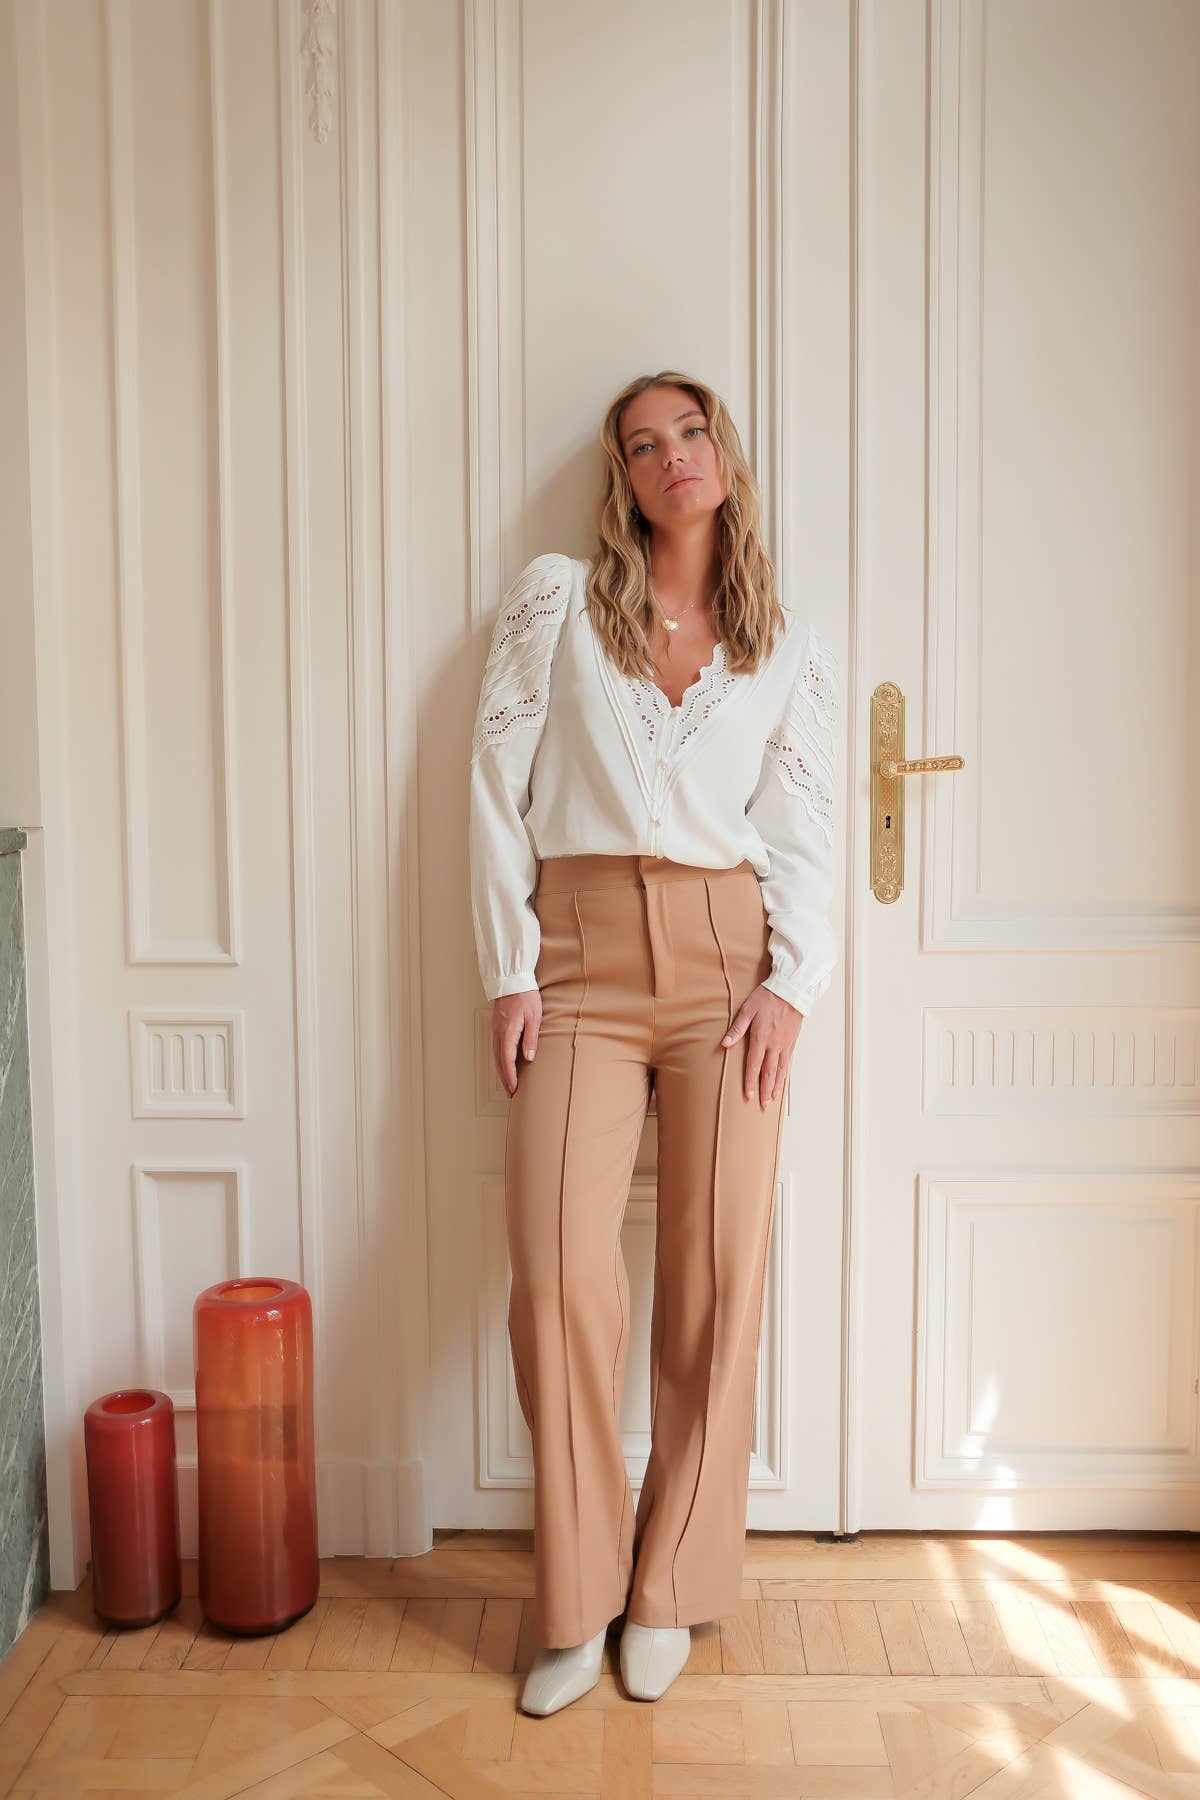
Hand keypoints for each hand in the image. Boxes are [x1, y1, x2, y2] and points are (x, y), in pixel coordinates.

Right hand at [493, 989, 541, 1097]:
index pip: (507, 1060)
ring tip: (508, 1084)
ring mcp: (495, 1031)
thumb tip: (529, 1058)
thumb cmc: (526, 996)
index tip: (514, 1089)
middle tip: (511, 1094)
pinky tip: (504, 1066)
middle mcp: (498, 1034)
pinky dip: (499, 1061)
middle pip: (499, 1061)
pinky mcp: (497, 1028)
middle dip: (505, 1079)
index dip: (510, 1077)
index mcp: (507, 1032)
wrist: (512, 981)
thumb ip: (531, 1038)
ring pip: (496, 1056)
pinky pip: (496, 1049)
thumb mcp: (534, 1017)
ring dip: (501, 1072)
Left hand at [722, 985, 802, 1107]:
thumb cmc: (768, 997)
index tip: (748, 1095)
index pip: (754, 1065)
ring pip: (780, 1070)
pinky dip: (785, 1074)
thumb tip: (724, 1044)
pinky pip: (788, 1062)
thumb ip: (737, 1029)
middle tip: (762, 1105)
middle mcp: (774, 1045)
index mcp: (761, 1038)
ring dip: (776, 1086)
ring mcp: (785, 1044)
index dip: (751, 1082)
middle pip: (768, 1072)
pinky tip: (782, 1080)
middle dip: (765, 1090)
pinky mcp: (792, 1041)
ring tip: (772, 1099)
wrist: (791, 990)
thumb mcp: (747, 1010)